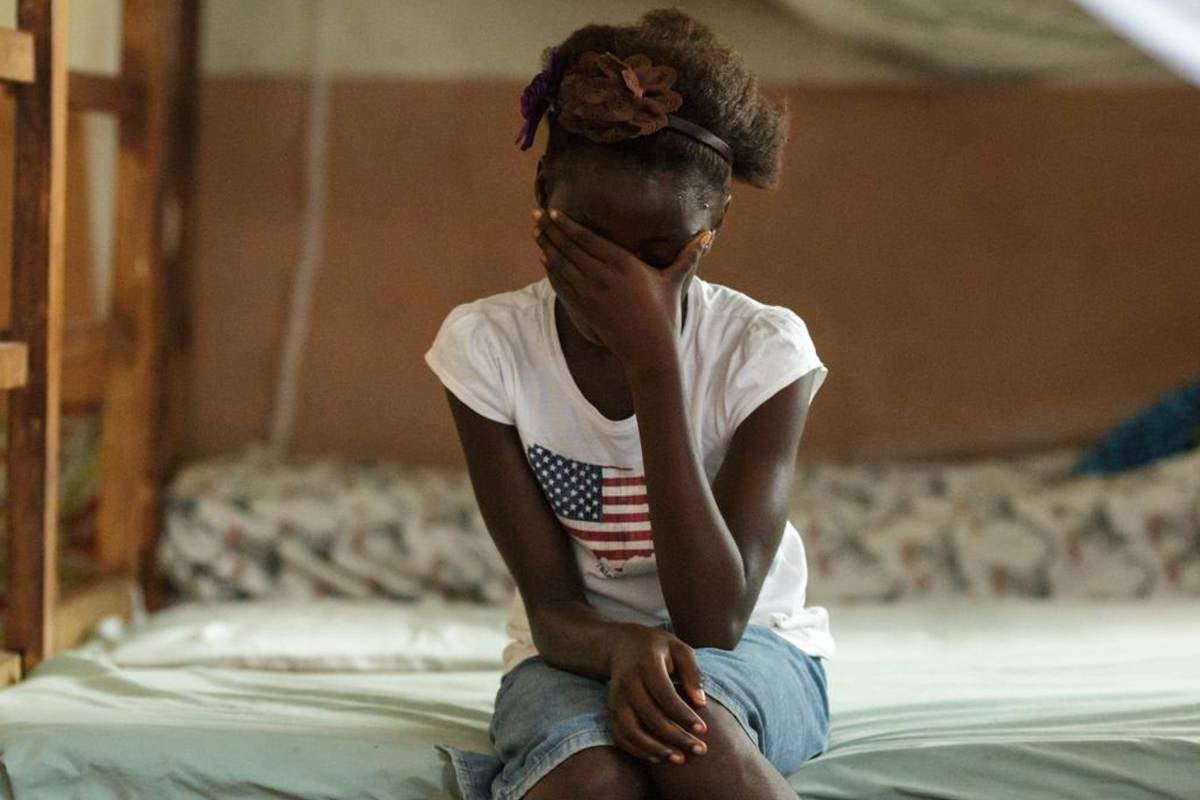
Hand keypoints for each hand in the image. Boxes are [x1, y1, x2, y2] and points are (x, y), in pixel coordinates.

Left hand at [533, 208, 712, 366]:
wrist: (649, 349)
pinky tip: (543, 259)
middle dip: (551, 230)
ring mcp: (590, 293)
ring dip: (546, 246)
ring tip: (535, 232)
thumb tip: (709, 234)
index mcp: (623, 263)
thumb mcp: (675, 281)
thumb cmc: (665, 314)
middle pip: (569, 247)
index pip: (587, 238)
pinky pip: (561, 284)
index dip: (567, 224)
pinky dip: (550, 270)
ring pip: (561, 264)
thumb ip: (688, 255)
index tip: (553, 211)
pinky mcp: (584, 309)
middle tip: (535, 216)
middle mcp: (603, 275)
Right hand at [606, 623, 709, 765]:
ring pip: (631, 730)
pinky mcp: (611, 710)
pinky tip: (658, 757)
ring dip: (655, 749)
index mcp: (646, 663)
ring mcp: (616, 698)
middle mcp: (627, 682)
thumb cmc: (657, 647)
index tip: (703, 729)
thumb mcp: (679, 648)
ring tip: (679, 758)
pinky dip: (637, 751)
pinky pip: (620, 736)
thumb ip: (692, 672)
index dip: (683, 714)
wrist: (620, 644)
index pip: (664, 694)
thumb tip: (701, 703)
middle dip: (676, 736)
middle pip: (649, 716)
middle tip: (699, 749)